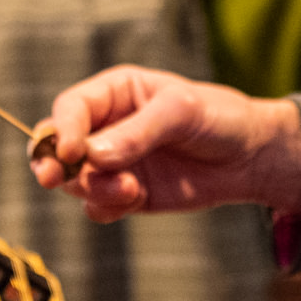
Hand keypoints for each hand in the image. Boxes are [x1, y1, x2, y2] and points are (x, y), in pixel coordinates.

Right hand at [30, 64, 300, 219]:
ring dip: (93, 189)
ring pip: (75, 180)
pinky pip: (97, 206)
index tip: (69, 153)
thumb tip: (95, 155)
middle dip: (51, 164)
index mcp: (114, 93)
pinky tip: (137, 199)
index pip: (71, 108)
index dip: (62, 129)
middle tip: (53, 179)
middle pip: (56, 146)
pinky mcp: (125, 193)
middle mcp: (105, 126)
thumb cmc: (218, 118)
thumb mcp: (182, 112)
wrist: (249, 158)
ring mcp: (112, 163)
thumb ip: (139, 132)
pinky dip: (108, 207)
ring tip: (131, 190)